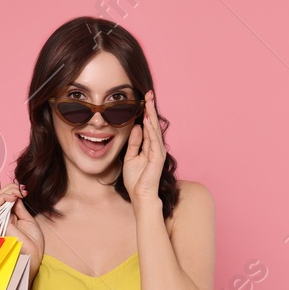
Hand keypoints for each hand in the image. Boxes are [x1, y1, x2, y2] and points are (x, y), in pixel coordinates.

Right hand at [0, 175, 43, 259]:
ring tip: (20, 192)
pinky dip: (5, 197)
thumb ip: (19, 208)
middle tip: (22, 188)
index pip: (0, 201)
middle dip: (10, 188)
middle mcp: (1, 218)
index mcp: (8, 218)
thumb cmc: (32, 242)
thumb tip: (15, 195)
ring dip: (9, 191)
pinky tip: (14, 196)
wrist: (33, 256)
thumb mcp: (28, 220)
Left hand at [123, 90, 165, 209]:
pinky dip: (151, 130)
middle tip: (149, 94)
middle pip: (153, 124)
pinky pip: (154, 141)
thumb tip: (137, 126)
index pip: (148, 126)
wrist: (141, 195)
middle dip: (151, 109)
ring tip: (149, 102)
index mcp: (149, 146)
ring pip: (155, 130)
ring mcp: (158, 152)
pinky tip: (148, 120)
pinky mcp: (157, 157)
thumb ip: (134, 142)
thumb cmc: (136, 179)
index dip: (147, 113)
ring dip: (152, 115)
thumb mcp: (130, 156)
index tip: (144, 100)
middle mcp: (155, 147)